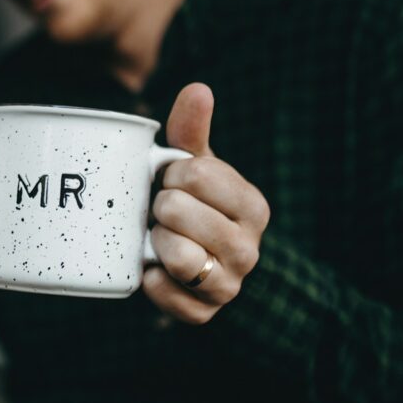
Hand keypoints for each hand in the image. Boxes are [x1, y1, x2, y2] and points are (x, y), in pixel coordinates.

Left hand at [144, 83, 269, 324]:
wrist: (203, 265)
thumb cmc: (196, 206)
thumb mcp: (197, 168)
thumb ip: (193, 131)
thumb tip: (198, 89)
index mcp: (252, 205)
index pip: (198, 174)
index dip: (172, 173)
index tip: (172, 180)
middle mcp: (248, 248)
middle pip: (180, 212)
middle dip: (160, 207)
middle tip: (163, 211)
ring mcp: (228, 285)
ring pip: (178, 256)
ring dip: (156, 242)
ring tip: (158, 237)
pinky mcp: (203, 313)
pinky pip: (163, 293)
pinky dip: (150, 279)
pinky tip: (152, 267)